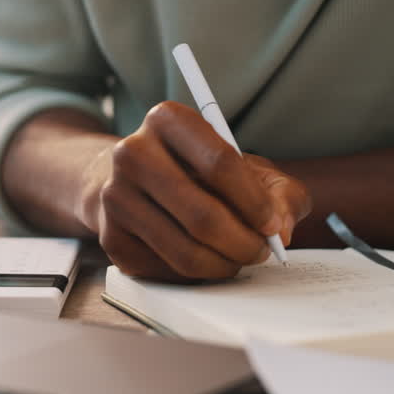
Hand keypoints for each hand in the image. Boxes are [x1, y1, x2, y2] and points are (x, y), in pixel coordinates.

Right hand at [77, 101, 310, 281]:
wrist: (135, 182)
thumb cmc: (200, 171)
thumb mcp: (247, 167)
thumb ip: (280, 192)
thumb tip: (282, 230)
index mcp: (167, 120)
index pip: (219, 162)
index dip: (254, 202)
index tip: (273, 224)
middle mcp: (132, 153)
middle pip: (201, 215)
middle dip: (243, 243)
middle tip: (262, 251)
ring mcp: (116, 197)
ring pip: (185, 251)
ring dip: (225, 264)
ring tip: (239, 257)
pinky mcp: (111, 238)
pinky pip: (167, 270)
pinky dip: (198, 274)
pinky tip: (207, 259)